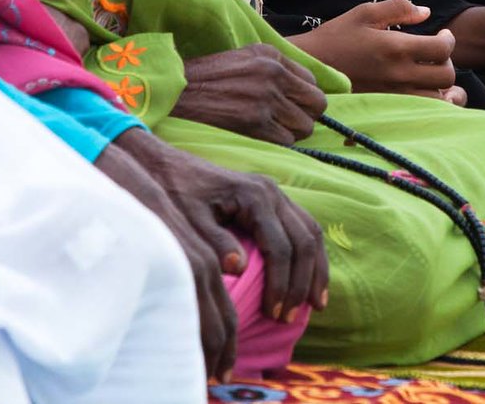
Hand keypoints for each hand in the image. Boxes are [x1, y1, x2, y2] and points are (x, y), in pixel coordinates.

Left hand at [114, 129, 327, 370]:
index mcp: (255, 196)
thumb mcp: (189, 220)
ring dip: (316, 270)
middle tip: (290, 319)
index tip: (274, 314)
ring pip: (311, 233)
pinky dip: (312, 255)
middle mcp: (273, 192)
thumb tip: (239, 268)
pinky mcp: (274, 200)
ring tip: (316, 305)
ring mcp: (277, 194)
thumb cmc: (176, 194)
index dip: (281, 284)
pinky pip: (304, 227)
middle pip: (304, 242)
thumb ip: (214, 242)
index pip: (280, 247)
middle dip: (302, 283)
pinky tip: (311, 279)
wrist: (168, 166)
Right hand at [175, 43, 327, 143]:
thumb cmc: (207, 79)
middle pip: (317, 104)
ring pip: (304, 127)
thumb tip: (304, 90)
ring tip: (271, 130)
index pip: (312, 82)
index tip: (291, 106)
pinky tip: (259, 138)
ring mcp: (266, 99)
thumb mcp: (244, 59)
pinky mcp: (256, 123)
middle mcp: (274, 74)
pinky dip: (276, 144)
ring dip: (291, 132)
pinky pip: (286, 142)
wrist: (176, 94)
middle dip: (305, 116)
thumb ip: (274, 69)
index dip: (303, 98)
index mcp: (272, 56)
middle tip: (288, 122)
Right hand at [289, 0, 463, 103]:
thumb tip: (425, 12)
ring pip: (440, 99)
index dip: (449, 40)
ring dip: (443, 86)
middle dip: (448, 62)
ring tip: (432, 75)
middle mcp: (398, 75)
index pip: (442, 49)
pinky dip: (432, 104)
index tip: (443, 35)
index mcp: (395, 47)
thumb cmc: (336, 37)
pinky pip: (423, 113)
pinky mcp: (387, 110)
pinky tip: (424, 92)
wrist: (309, 68)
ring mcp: (394, 96)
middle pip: (447, 76)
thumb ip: (398, 8)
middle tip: (436, 55)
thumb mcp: (364, 14)